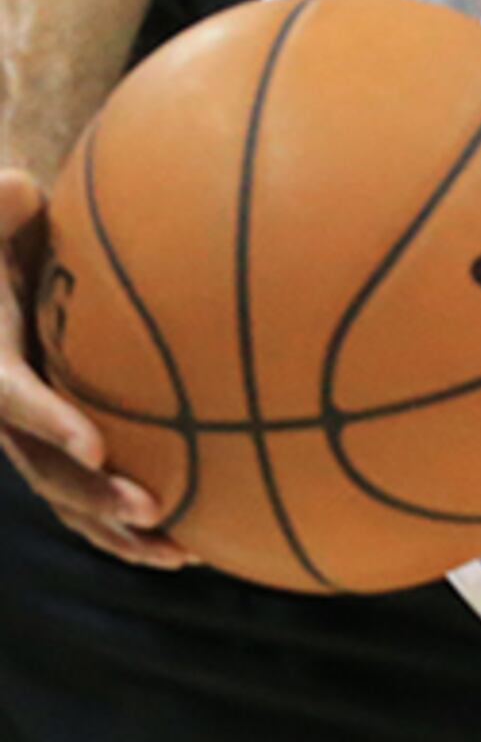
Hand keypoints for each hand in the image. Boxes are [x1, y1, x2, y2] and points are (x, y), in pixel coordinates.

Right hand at [0, 166, 191, 569]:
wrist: (1, 252)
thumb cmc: (12, 221)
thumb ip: (1, 202)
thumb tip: (15, 187)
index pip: (7, 395)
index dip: (45, 421)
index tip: (91, 444)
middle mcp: (3, 402)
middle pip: (40, 464)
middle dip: (91, 494)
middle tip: (151, 510)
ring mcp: (32, 430)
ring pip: (68, 494)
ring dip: (119, 529)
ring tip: (182, 554)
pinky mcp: (62, 438)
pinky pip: (95, 487)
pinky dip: (135, 520)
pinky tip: (199, 541)